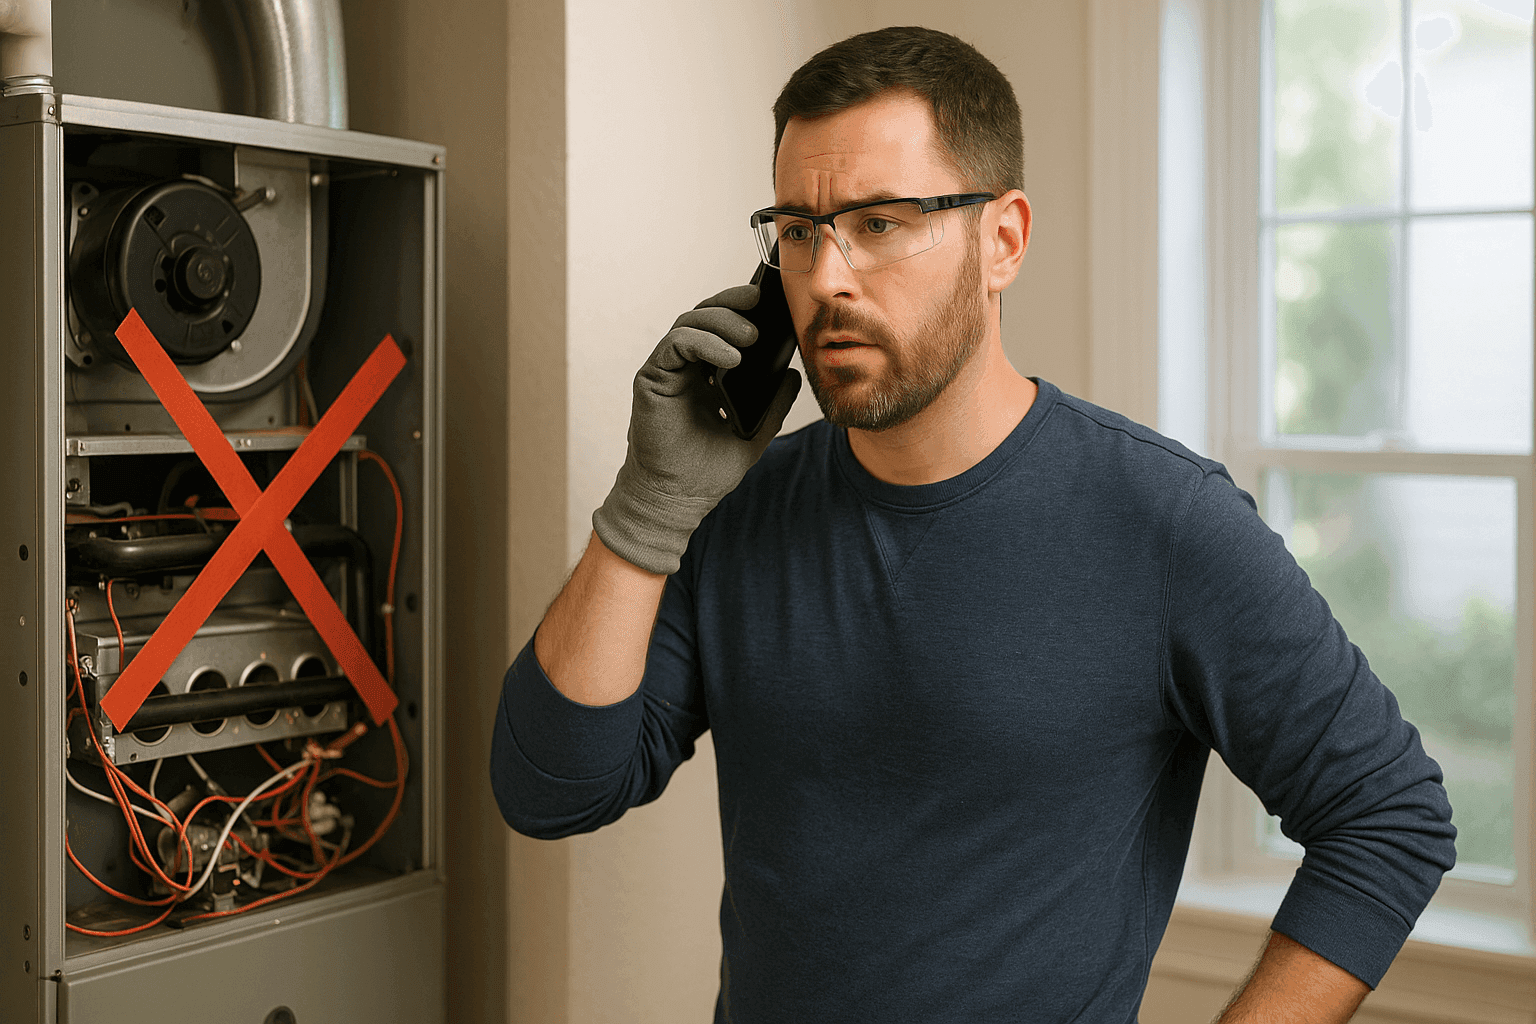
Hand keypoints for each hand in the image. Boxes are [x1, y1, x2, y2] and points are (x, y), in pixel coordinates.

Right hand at [592, 284, 801, 574]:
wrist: (679, 499)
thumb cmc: (707, 471)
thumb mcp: (753, 433)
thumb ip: (773, 405)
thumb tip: (793, 375)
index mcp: (707, 375)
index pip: (722, 328)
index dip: (741, 310)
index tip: (770, 303)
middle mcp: (685, 368)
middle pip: (704, 316)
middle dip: (732, 304)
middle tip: (759, 304)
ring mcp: (667, 371)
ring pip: (689, 324)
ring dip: (721, 323)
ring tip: (750, 337)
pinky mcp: (651, 379)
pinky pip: (675, 345)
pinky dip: (703, 344)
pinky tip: (731, 359)